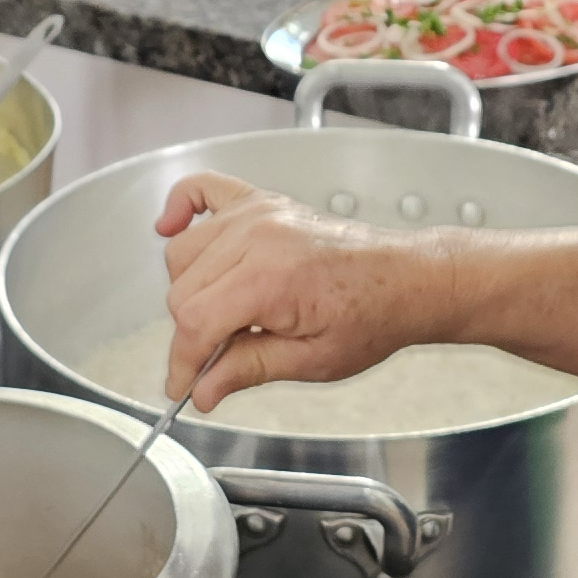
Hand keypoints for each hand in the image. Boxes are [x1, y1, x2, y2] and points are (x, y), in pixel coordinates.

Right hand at [154, 172, 454, 408]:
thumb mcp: (311, 361)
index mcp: (269, 279)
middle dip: (191, 333)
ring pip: (182, 253)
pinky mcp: (261, 202)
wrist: (405, 280)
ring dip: (190, 288)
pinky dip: (180, 207)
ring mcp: (257, 213)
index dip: (183, 363)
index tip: (183, 386)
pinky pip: (201, 188)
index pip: (195, 323)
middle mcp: (257, 237)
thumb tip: (204, 389)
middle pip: (182, 291)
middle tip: (217, 359)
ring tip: (225, 313)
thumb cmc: (372, 314)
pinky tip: (171, 227)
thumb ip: (248, 370)